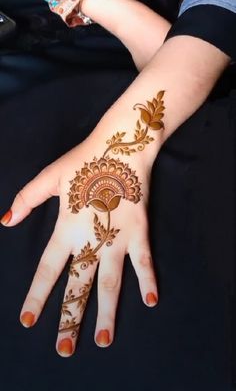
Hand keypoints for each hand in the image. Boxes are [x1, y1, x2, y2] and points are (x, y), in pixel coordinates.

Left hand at [1, 91, 165, 355]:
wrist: (120, 148)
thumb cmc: (83, 161)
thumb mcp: (48, 177)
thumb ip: (25, 200)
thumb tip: (5, 222)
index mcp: (65, 227)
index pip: (47, 269)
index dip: (36, 296)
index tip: (27, 320)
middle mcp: (90, 239)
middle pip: (78, 285)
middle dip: (70, 318)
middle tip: (63, 349)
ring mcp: (117, 238)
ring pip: (111, 283)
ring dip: (106, 313)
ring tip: (103, 341)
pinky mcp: (138, 231)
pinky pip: (144, 261)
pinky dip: (148, 281)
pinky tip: (151, 303)